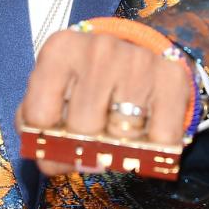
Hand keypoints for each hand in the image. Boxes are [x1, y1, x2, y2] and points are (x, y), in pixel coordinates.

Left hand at [18, 27, 193, 176]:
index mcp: (60, 49)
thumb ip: (36, 124)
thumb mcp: (52, 89)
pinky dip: (154, 151)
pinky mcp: (172, 78)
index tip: (55, 143)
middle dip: (84, 149)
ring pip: (121, 139)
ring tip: (116, 132)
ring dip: (119, 149)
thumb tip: (50, 158)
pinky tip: (145, 132)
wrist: (137, 52)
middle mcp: (99, 50)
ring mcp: (138, 62)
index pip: (40, 118)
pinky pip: (161, 142)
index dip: (45, 143)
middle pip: (83, 130)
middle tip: (91, 142)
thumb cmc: (84, 79)